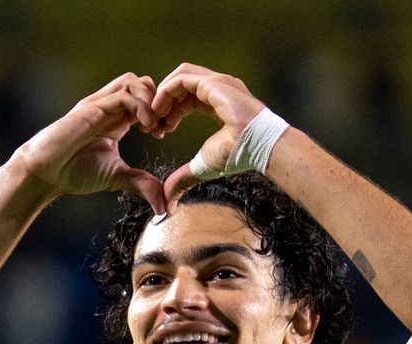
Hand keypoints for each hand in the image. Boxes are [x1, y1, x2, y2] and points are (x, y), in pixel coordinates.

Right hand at [14, 73, 166, 214]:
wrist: (45, 173)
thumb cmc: (74, 172)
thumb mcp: (116, 177)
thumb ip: (140, 184)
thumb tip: (162, 204)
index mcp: (116, 119)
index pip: (145, 99)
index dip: (160, 112)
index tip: (165, 133)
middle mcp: (108, 107)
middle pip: (142, 83)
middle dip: (159, 101)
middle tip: (164, 126)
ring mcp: (99, 105)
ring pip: (133, 81)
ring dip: (151, 100)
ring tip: (155, 126)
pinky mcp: (91, 108)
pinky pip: (122, 95)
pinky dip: (141, 107)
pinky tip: (147, 128)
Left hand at [150, 64, 266, 208]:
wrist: (258, 147)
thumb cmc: (238, 155)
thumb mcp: (203, 166)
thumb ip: (183, 178)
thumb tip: (168, 200)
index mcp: (219, 102)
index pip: (188, 98)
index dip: (171, 112)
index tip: (161, 130)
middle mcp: (219, 88)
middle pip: (183, 85)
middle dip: (165, 102)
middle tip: (154, 123)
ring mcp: (218, 82)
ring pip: (181, 76)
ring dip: (163, 94)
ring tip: (153, 114)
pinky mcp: (213, 83)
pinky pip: (182, 79)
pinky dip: (166, 91)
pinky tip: (158, 109)